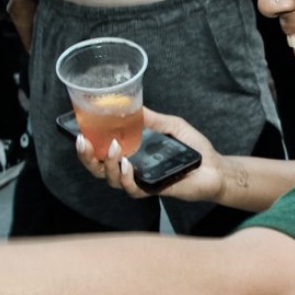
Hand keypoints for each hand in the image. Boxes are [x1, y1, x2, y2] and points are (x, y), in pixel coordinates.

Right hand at [76, 107, 223, 201]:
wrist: (216, 168)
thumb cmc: (194, 149)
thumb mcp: (171, 125)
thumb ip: (152, 118)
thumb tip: (133, 104)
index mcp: (131, 153)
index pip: (102, 152)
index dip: (87, 145)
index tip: (79, 132)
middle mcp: (131, 169)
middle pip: (99, 169)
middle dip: (87, 157)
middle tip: (83, 142)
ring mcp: (140, 181)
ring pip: (112, 179)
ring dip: (109, 164)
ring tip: (114, 148)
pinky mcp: (152, 190)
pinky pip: (132, 189)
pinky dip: (126, 177)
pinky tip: (127, 165)